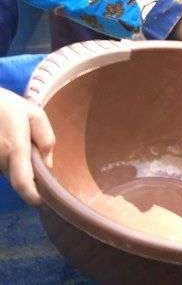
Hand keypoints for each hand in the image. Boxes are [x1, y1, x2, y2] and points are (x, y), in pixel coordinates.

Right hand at [0, 88, 53, 205]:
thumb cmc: (7, 107)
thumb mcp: (34, 115)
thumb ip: (45, 139)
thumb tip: (48, 164)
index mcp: (15, 147)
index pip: (23, 181)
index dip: (32, 196)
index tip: (43, 202)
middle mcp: (0, 158)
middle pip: (18, 178)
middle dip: (30, 175)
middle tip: (37, 159)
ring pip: (8, 172)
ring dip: (18, 165)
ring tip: (19, 142)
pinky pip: (0, 166)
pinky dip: (8, 161)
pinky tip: (9, 143)